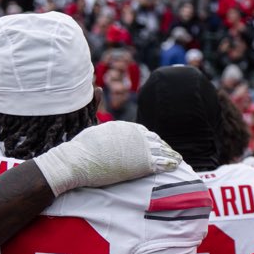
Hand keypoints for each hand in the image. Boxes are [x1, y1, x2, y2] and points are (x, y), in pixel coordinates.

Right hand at [32, 120, 181, 194]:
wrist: (77, 161)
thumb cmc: (81, 146)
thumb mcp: (90, 122)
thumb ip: (96, 105)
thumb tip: (98, 88)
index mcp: (126, 126)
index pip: (144, 132)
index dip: (151, 140)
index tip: (157, 144)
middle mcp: (136, 134)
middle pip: (155, 140)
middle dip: (162, 147)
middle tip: (170, 153)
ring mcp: (141, 148)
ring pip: (161, 150)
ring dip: (170, 155)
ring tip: (176, 159)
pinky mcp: (144, 162)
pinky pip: (162, 162)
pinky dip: (171, 163)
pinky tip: (176, 164)